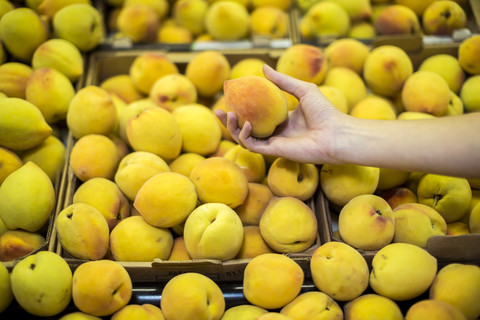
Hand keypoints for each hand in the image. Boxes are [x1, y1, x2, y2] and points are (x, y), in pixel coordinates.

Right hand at [215, 64, 347, 164]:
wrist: (335, 133)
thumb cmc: (324, 112)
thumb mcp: (302, 89)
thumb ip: (282, 81)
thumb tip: (263, 67)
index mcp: (282, 120)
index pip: (257, 115)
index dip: (241, 108)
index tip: (229, 98)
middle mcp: (276, 132)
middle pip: (246, 128)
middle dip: (229, 121)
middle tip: (217, 110)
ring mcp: (274, 143)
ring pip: (246, 138)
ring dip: (233, 128)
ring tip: (227, 115)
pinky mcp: (275, 151)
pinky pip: (254, 146)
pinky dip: (246, 136)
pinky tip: (246, 123)